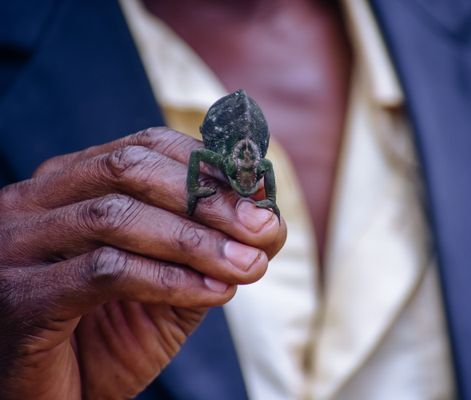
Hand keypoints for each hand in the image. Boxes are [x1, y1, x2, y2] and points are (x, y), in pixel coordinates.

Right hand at [0, 127, 285, 398]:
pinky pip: (106, 271)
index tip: (263, 202)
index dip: (210, 169)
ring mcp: (17, 245)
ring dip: (197, 242)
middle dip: (208, 200)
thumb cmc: (115, 334)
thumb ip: (213, 242)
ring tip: (249, 266)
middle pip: (129, 170)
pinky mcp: (20, 296)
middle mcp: (34, 201)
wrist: (63, 399)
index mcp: (70, 183)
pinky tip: (214, 293)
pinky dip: (171, 279)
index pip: (145, 148)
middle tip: (264, 230)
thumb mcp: (175, 279)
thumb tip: (269, 207)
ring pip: (116, 216)